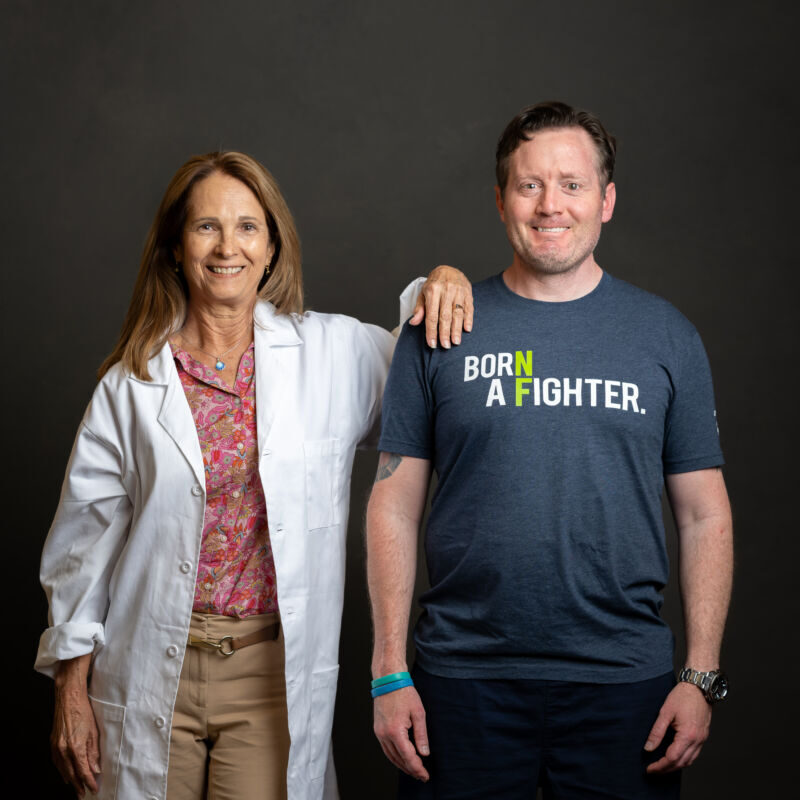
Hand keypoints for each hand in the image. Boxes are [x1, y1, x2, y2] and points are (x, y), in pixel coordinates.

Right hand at [52, 660, 100, 796]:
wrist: (68, 697)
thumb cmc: (83, 710)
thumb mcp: (94, 732)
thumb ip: (94, 752)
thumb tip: (95, 769)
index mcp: (76, 747)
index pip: (83, 771)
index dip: (89, 782)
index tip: (94, 788)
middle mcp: (64, 749)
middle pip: (71, 774)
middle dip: (79, 785)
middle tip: (84, 792)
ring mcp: (56, 747)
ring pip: (62, 770)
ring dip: (70, 779)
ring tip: (76, 786)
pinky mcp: (52, 743)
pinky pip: (56, 762)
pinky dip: (61, 770)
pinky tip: (66, 773)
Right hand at [373, 686, 429, 780]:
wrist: (388, 680)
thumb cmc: (404, 692)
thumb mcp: (418, 713)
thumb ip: (421, 735)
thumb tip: (424, 753)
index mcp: (395, 731)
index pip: (408, 757)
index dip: (417, 768)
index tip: (425, 775)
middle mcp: (384, 734)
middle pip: (398, 759)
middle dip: (410, 770)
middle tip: (421, 776)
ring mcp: (379, 732)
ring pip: (390, 756)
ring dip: (402, 765)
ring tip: (413, 770)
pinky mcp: (377, 729)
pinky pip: (386, 749)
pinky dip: (394, 756)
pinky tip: (402, 758)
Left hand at [410, 265, 472, 348]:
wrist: (449, 270)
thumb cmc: (434, 284)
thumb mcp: (423, 293)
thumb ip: (419, 308)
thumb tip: (414, 322)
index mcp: (432, 291)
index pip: (431, 315)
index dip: (431, 331)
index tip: (432, 343)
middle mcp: (446, 290)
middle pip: (445, 316)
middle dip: (445, 333)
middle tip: (445, 346)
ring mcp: (458, 291)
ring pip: (458, 313)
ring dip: (457, 329)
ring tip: (455, 342)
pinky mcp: (468, 293)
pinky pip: (469, 308)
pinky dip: (468, 319)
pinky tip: (467, 329)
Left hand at [644, 682, 711, 772]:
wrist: (699, 687)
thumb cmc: (682, 696)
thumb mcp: (665, 712)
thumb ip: (657, 731)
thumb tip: (648, 748)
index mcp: (687, 735)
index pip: (672, 758)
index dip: (659, 766)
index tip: (649, 769)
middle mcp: (697, 741)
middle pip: (681, 763)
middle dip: (666, 769)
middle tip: (653, 770)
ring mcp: (702, 739)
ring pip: (689, 761)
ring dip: (676, 766)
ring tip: (662, 766)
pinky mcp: (703, 736)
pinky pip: (694, 754)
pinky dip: (684, 759)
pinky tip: (675, 757)